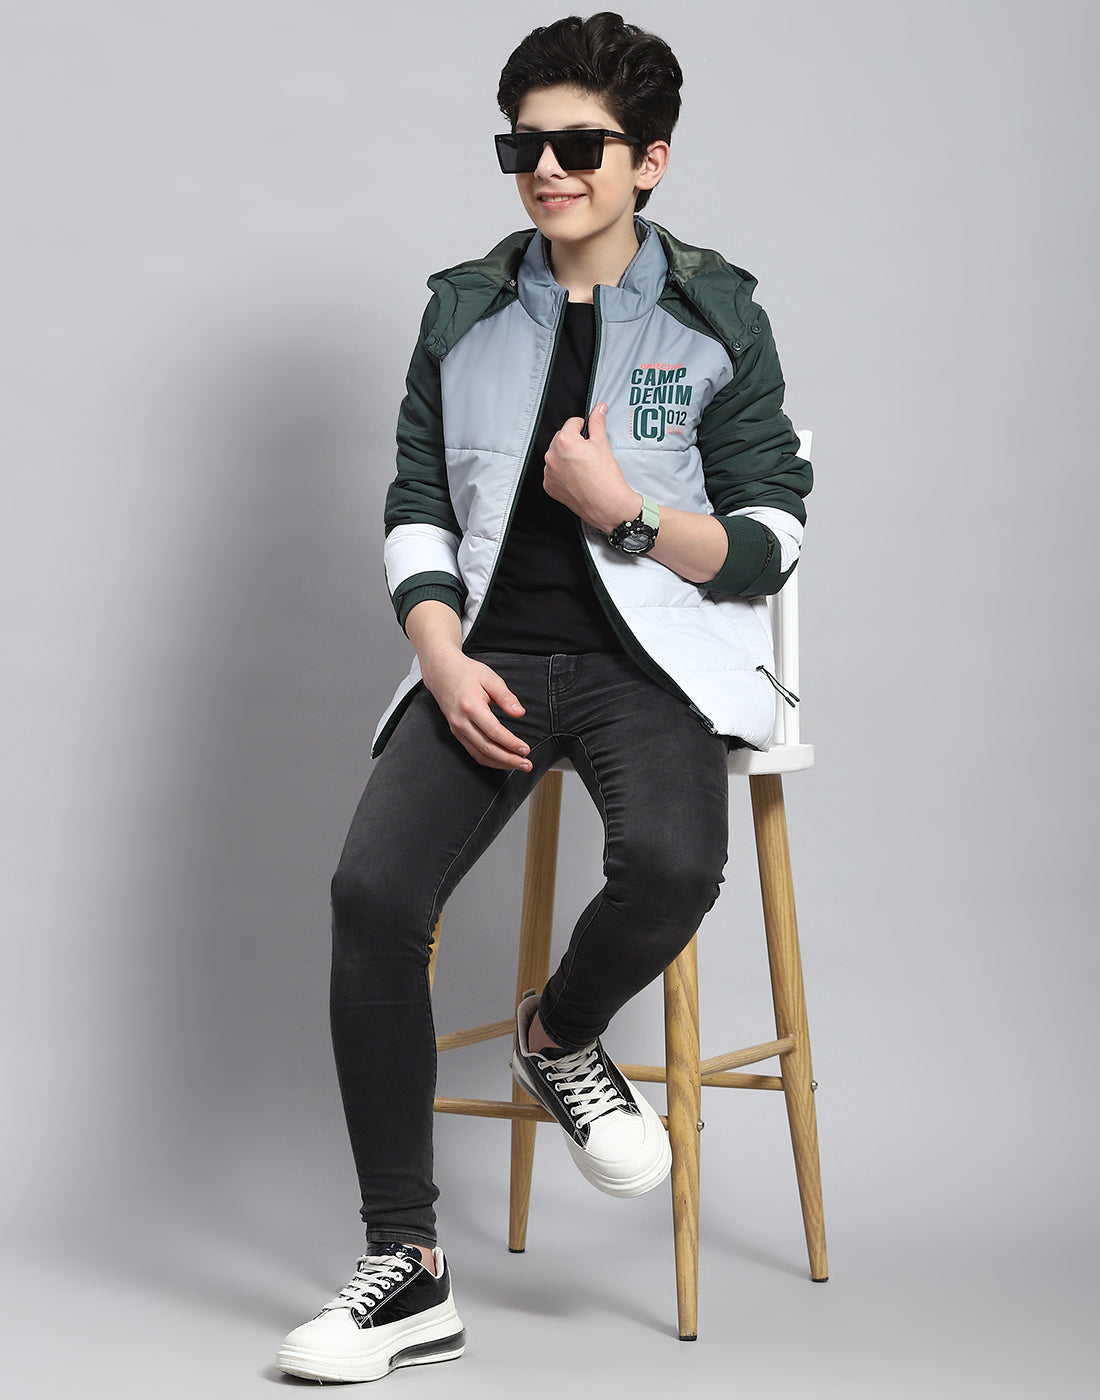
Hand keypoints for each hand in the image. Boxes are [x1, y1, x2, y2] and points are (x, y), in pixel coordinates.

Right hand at [420, 646, 532, 771]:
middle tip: (526, 764)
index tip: (525, 749)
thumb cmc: (465, 672)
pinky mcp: (456, 732)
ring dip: (500, 763)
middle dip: (509, 759)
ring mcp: (456, 729)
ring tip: (517, 764)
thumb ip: (506, 697)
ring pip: (479, 754)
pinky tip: (501, 760)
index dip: (511, 743)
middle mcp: (460, 721)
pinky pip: (473, 751)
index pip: (494, 732)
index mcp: (470, 706)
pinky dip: (488, 759)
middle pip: (487, 748)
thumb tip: (519, 712)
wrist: (441, 671)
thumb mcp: (490, 678)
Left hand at [542, 402, 639, 533]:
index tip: (590, 436)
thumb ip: (597, 422)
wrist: (607, 505)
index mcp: (564, 441)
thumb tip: (599, 409)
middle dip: (574, 442)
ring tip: (584, 467)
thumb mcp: (602, 444)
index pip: (572, 423)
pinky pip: (554, 472)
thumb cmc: (606, 478)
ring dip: (566, 456)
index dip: (584, 427)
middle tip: (589, 453)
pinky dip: (562, 472)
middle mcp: (552, 456)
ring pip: (556, 455)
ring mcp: (549, 473)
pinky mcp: (549, 486)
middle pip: (561, 438)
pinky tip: (577, 477)